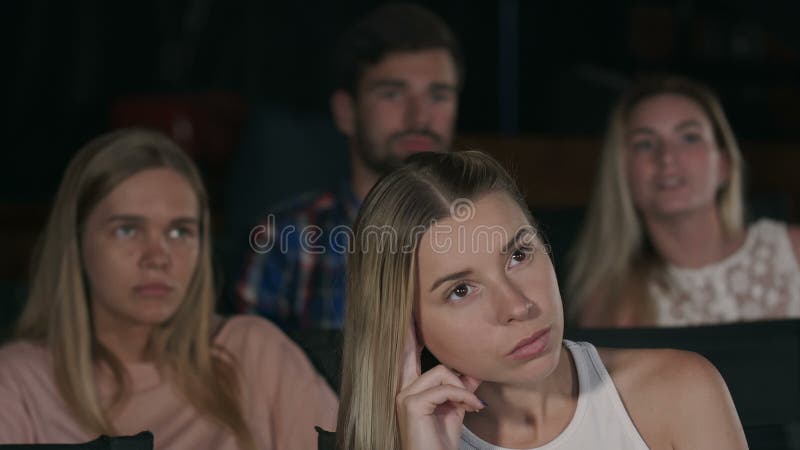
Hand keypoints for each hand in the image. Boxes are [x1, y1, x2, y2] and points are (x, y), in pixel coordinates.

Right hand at [396, 320, 483, 449]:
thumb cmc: (440, 443)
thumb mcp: (456, 408)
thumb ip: (462, 387)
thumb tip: (474, 369)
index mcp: (410, 389)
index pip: (408, 357)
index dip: (408, 335)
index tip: (408, 314)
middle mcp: (403, 389)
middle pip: (410, 352)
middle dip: (409, 330)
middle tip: (410, 310)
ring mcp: (405, 396)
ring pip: (441, 372)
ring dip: (463, 388)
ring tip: (472, 404)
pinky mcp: (412, 403)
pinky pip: (446, 388)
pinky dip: (463, 396)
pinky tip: (471, 408)